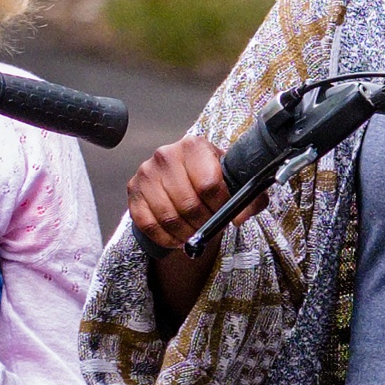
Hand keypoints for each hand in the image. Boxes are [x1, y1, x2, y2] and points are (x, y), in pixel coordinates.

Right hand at [125, 135, 250, 252]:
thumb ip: (251, 198)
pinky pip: (149, 224)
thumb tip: (239, 217)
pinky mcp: (133, 190)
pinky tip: (178, 237)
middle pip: (188, 204)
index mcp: (194, 146)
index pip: (209, 184)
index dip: (220, 206)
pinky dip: (166, 238)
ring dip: (186, 234)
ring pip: (168, 217)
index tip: (225, 214)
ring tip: (195, 234)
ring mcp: (146, 172)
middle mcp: (166, 155)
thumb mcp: (237, 182)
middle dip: (204, 224)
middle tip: (210, 228)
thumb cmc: (211, 177)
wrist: (185, 176)